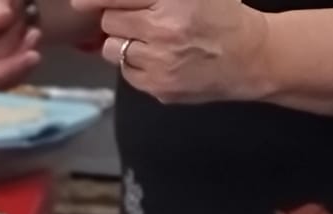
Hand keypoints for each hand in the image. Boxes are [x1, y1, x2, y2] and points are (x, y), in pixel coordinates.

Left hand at [77, 0, 273, 102]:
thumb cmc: (222, 16)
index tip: (79, 2)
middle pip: (110, 21)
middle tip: (143, 19)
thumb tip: (105, 0)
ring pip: (113, 48)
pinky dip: (136, 63)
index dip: (93, 0)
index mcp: (175, 0)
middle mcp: (165, 30)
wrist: (253, 57)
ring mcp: (160, 62)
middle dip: (120, 18)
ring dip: (124, 42)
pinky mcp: (157, 87)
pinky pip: (125, 71)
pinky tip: (159, 57)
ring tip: (152, 38)